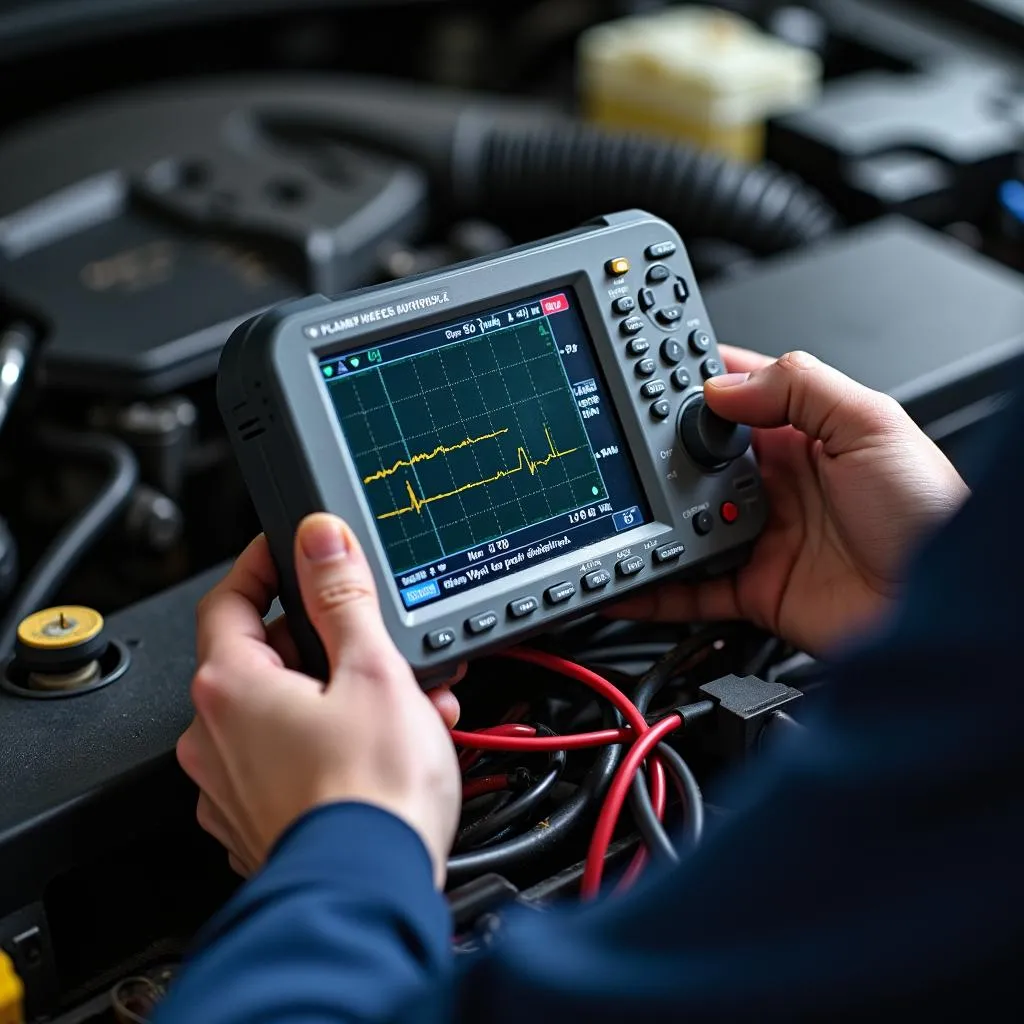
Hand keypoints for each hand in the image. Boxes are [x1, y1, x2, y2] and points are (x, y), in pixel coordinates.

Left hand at [176, 515, 461, 885]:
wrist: (370, 893)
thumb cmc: (369, 792)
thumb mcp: (371, 670)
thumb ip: (341, 596)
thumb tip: (320, 539)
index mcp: (230, 687)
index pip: (228, 597)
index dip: (263, 563)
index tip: (295, 549)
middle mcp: (214, 736)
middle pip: (266, 657)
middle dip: (332, 644)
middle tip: (382, 646)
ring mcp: (231, 784)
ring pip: (285, 711)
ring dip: (343, 696)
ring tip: (407, 707)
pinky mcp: (256, 820)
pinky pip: (290, 759)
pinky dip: (332, 743)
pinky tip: (384, 750)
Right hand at [611, 348, 968, 653]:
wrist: (947, 613)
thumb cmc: (930, 516)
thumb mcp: (873, 424)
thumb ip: (800, 388)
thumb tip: (723, 385)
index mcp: (805, 435)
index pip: (736, 397)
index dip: (694, 385)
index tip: (647, 376)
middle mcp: (778, 484)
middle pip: (698, 462)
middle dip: (659, 454)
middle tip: (622, 448)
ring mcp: (762, 537)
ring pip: (686, 523)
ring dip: (652, 518)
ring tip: (619, 509)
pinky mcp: (754, 589)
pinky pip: (689, 589)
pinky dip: (652, 588)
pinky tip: (625, 579)